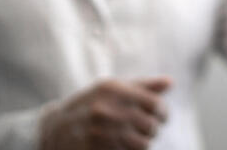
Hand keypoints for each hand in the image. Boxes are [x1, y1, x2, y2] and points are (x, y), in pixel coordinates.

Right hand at [39, 77, 171, 149]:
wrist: (55, 129)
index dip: (163, 112)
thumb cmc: (91, 104)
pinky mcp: (97, 149)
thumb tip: (170, 82)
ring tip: (134, 137)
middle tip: (146, 128)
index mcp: (113, 89)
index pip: (154, 104)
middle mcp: (107, 109)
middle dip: (152, 128)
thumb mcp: (112, 88)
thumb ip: (143, 86)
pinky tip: (123, 145)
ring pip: (142, 144)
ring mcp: (101, 132)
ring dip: (143, 143)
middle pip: (150, 126)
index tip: (161, 116)